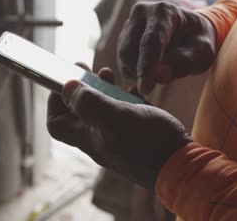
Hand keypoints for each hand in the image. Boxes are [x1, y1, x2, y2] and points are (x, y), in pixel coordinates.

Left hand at [47, 65, 191, 188]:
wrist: (182, 167)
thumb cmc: (149, 144)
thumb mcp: (117, 118)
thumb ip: (90, 103)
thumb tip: (66, 87)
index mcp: (88, 137)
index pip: (56, 124)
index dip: (54, 102)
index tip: (64, 82)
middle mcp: (99, 138)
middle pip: (78, 111)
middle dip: (81, 88)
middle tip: (86, 68)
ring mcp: (117, 137)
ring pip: (102, 109)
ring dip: (103, 89)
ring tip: (109, 74)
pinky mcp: (136, 134)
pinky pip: (124, 112)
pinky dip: (125, 98)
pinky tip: (135, 90)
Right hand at [117, 1, 216, 94]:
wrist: (190, 32)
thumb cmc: (198, 41)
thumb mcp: (202, 52)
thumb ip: (183, 62)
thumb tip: (159, 77)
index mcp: (164, 12)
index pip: (150, 41)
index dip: (147, 67)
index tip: (146, 89)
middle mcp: (141, 13)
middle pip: (130, 50)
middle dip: (140, 72)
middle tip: (160, 81)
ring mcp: (129, 24)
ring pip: (123, 57)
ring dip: (137, 73)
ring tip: (159, 73)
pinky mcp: (123, 36)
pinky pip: (122, 61)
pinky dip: (133, 72)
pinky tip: (150, 70)